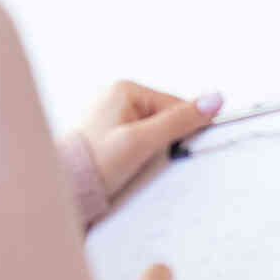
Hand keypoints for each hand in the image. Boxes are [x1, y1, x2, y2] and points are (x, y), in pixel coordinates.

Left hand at [76, 81, 221, 199]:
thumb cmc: (96, 165)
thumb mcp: (142, 142)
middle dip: (165, 143)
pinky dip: (140, 157)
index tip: (184, 153)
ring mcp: (111, 116)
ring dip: (153, 152)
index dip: (184, 131)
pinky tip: (129, 168)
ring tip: (137, 167)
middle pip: (164, 119)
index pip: (175, 105)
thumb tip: (215, 99)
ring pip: (153, 133)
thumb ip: (179, 121)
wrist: (65, 189)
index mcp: (125, 89)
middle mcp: (116, 97)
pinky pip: (138, 142)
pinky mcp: (108, 135)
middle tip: (151, 163)